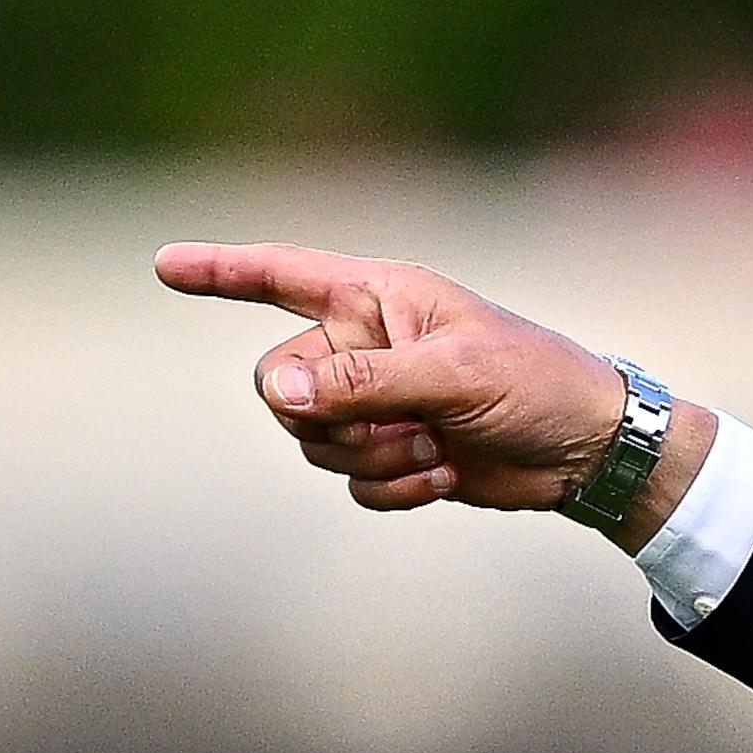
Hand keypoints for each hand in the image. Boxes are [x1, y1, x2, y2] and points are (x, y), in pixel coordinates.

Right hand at [152, 241, 704, 540]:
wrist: (587, 450)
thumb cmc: (535, 384)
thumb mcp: (452, 375)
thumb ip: (364, 381)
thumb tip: (281, 396)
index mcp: (377, 296)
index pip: (282, 274)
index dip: (222, 271)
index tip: (165, 265)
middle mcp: (364, 343)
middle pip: (279, 383)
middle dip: (331, 416)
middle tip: (403, 422)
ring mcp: (374, 401)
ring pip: (311, 440)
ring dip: (371, 456)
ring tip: (436, 446)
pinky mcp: (391, 453)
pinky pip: (349, 481)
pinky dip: (391, 487)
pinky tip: (443, 476)